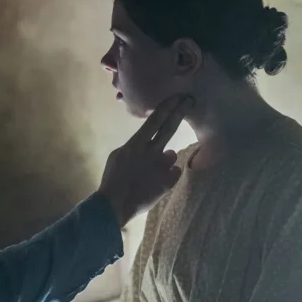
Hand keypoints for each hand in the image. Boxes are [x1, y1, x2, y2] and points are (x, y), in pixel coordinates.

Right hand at [97, 95, 192, 227]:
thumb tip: (155, 147)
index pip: (154, 122)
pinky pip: (174, 172)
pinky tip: (155, 182)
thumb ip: (136, 148)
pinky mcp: (168, 182)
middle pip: (169, 129)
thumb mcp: (118, 156)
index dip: (166, 108)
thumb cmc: (112, 179)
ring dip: (164, 160)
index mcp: (135, 144)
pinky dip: (167, 176)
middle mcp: (151, 152)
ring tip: (150, 172)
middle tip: (188, 101)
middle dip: (179, 112)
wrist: (115, 204)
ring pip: (171, 155)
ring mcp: (161, 167)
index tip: (176, 97)